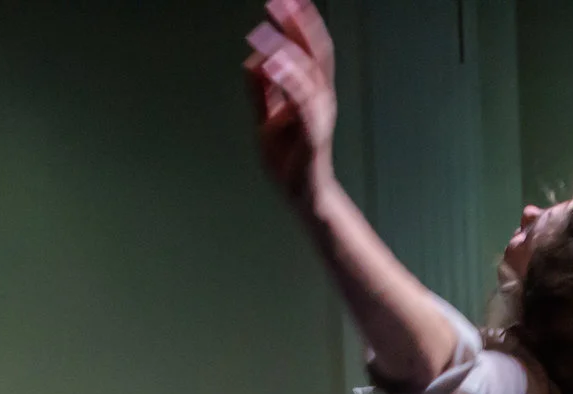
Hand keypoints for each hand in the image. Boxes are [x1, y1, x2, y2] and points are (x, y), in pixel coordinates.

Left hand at [245, 0, 336, 201]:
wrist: (303, 195)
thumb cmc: (290, 159)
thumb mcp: (266, 119)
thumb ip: (260, 91)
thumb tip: (253, 60)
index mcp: (310, 93)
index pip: (308, 50)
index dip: (298, 24)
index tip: (284, 0)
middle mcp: (319, 99)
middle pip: (314, 55)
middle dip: (298, 27)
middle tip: (280, 2)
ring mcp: (318, 116)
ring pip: (309, 76)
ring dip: (289, 52)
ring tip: (268, 33)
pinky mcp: (313, 135)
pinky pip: (303, 105)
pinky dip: (289, 83)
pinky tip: (273, 66)